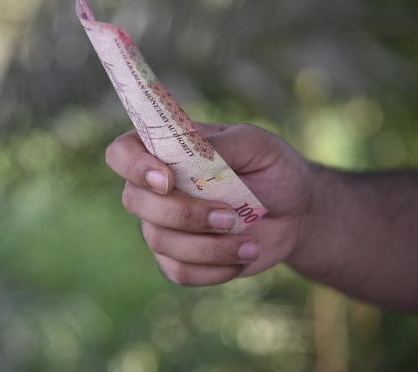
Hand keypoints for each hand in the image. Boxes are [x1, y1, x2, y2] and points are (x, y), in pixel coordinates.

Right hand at [105, 123, 313, 285]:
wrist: (295, 213)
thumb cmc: (272, 168)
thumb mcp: (257, 144)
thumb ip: (222, 145)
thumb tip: (192, 151)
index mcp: (165, 149)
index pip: (122, 153)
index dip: (134, 166)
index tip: (168, 180)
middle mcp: (155, 188)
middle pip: (134, 201)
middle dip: (183, 213)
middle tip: (229, 215)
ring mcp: (163, 225)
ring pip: (160, 241)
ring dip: (209, 246)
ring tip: (251, 243)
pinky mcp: (178, 258)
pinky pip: (179, 272)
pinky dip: (215, 269)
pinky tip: (244, 255)